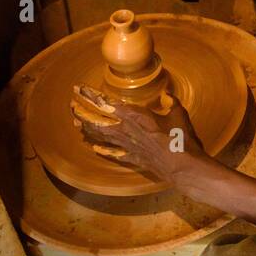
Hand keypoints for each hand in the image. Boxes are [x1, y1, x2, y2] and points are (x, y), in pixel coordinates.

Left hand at [71, 88, 207, 184]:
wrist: (183, 167)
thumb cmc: (181, 139)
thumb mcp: (178, 115)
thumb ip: (171, 102)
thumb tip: (167, 94)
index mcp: (136, 116)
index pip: (108, 103)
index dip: (91, 95)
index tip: (78, 89)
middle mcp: (127, 131)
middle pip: (98, 121)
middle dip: (84, 112)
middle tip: (72, 105)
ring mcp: (128, 146)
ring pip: (102, 136)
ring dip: (88, 129)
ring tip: (77, 122)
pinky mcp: (133, 158)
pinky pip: (114, 153)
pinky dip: (103, 149)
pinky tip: (94, 148)